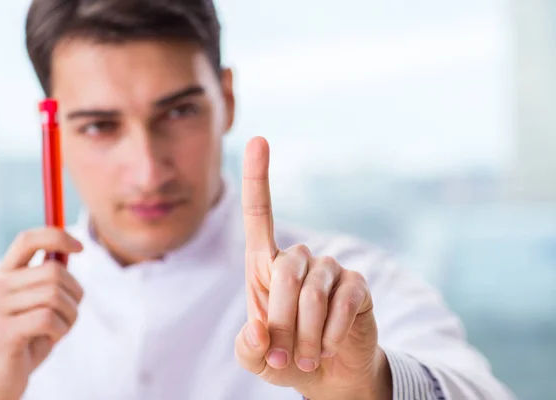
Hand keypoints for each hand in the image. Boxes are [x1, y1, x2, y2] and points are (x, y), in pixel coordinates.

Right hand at [0, 228, 83, 399]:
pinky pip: (49, 319)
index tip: (81, 248)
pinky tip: (50, 339)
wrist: (3, 377)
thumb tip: (71, 247)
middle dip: (75, 293)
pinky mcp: (4, 331)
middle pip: (54, 271)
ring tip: (59, 328)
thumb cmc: (29, 335)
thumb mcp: (41, 301)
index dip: (57, 236)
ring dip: (70, 315)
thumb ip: (51, 277)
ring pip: (55, 295)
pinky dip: (60, 330)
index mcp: (6, 274)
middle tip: (70, 313)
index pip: (28, 239)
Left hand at [235, 137, 391, 399]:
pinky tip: (329, 347)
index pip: (260, 215)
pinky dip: (331, 334)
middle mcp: (299, 260)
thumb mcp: (256, 357)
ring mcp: (331, 271)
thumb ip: (247, 347)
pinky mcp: (358, 286)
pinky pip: (343, 302)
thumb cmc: (285, 356)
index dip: (258, 178)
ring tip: (306, 358)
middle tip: (283, 356)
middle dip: (282, 319)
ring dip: (306, 334)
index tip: (258, 139)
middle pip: (286, 268)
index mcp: (266, 266)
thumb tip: (259, 330)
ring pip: (313, 291)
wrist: (327, 376)